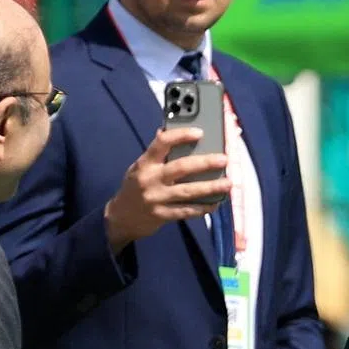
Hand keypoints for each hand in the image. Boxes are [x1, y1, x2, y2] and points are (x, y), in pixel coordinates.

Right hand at [104, 127, 231, 252]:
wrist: (121, 217)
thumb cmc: (135, 187)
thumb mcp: (140, 167)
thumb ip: (156, 154)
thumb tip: (166, 130)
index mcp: (145, 163)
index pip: (162, 143)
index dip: (181, 135)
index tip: (200, 132)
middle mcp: (150, 179)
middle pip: (181, 168)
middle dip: (205, 163)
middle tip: (223, 159)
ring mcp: (156, 199)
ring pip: (188, 191)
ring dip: (210, 187)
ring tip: (227, 183)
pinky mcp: (162, 215)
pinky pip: (186, 211)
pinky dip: (202, 208)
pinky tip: (215, 203)